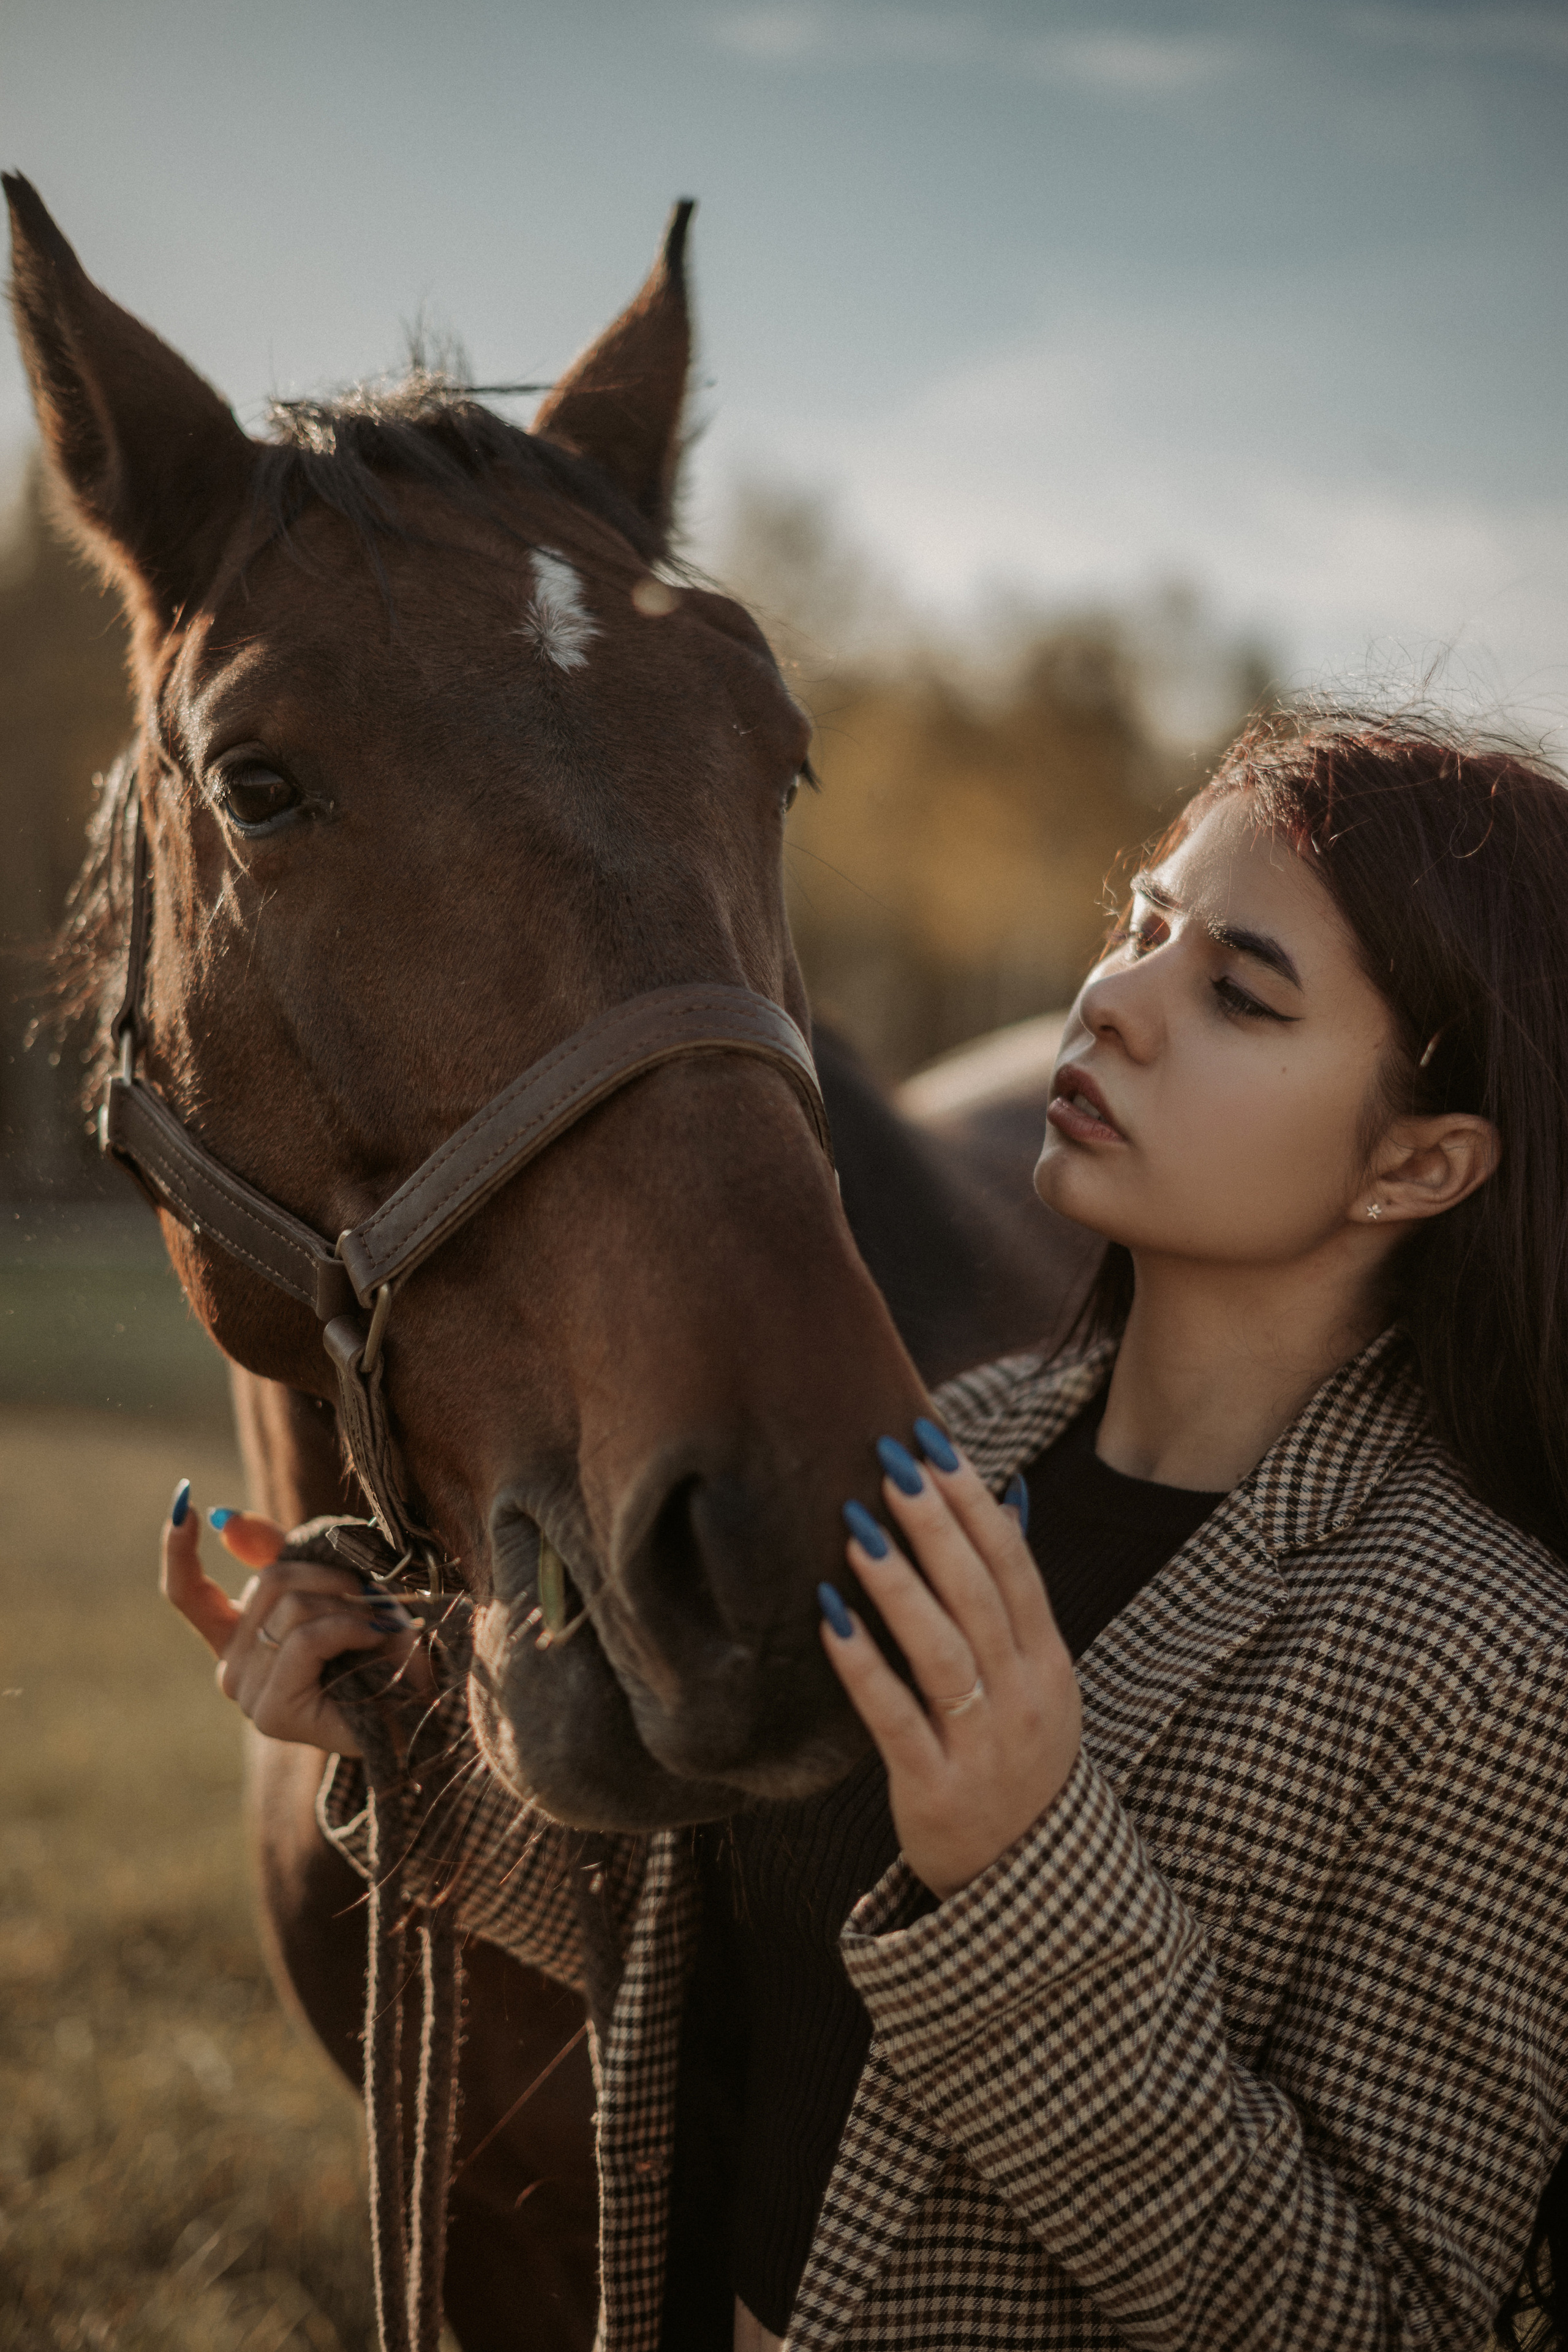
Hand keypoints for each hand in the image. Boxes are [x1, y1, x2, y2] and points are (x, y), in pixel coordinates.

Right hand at [160, 1485, 430, 1755]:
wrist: (414, 1711)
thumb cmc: (378, 1649)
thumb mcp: (331, 1591)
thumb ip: (280, 1557)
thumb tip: (226, 1519)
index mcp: (239, 1637)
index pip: (189, 1594)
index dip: (178, 1551)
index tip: (183, 1506)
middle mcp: (232, 1666)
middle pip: (269, 1581)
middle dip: (331, 1575)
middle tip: (372, 1594)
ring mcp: (248, 1691)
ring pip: (291, 1607)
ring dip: (349, 1604)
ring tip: (377, 1625)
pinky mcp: (271, 1710)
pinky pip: (307, 1639)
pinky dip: (350, 1628)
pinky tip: (373, 1640)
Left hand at [821, 1433, 1080, 1900]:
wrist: (1023, 1878)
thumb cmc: (1015, 1752)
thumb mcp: (1036, 1676)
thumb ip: (1016, 1595)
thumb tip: (1008, 1497)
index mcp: (1048, 1661)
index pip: (1013, 1565)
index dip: (972, 1501)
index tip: (931, 1445)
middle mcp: (1023, 1696)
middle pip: (980, 1596)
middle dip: (935, 1524)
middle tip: (889, 1463)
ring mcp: (984, 1745)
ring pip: (943, 1652)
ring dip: (899, 1587)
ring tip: (855, 1529)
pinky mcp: (936, 1787)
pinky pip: (896, 1719)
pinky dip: (864, 1667)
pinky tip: (829, 1618)